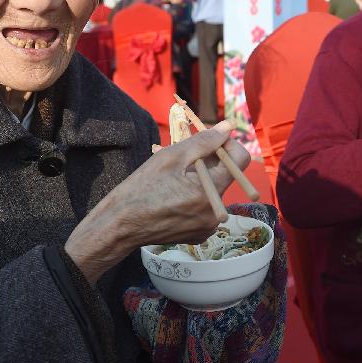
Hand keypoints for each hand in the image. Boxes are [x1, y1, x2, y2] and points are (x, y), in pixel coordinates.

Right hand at [64, 120, 249, 281]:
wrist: (120, 225)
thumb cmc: (142, 187)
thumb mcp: (171, 157)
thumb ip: (204, 142)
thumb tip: (228, 127)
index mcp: (211, 192)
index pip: (240, 160)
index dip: (226, 146)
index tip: (207, 143)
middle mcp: (216, 212)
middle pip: (226, 176)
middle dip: (210, 164)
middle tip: (183, 162)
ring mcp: (208, 227)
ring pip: (215, 192)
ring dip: (202, 181)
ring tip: (174, 182)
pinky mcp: (199, 235)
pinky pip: (206, 209)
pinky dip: (196, 200)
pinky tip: (174, 200)